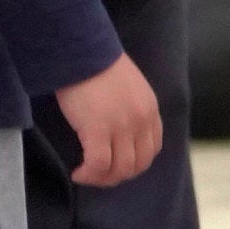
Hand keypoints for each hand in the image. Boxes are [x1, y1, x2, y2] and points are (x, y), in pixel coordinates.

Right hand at [58, 53, 162, 190]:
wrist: (82, 50)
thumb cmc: (97, 64)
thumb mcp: (127, 86)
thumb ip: (130, 107)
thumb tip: (117, 130)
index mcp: (150, 109)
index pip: (151, 149)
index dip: (134, 163)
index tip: (115, 163)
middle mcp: (141, 121)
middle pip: (138, 164)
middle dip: (118, 175)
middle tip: (98, 173)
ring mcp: (122, 127)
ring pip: (119, 169)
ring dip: (102, 178)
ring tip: (86, 174)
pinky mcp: (99, 130)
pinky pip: (98, 165)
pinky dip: (88, 174)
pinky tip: (78, 172)